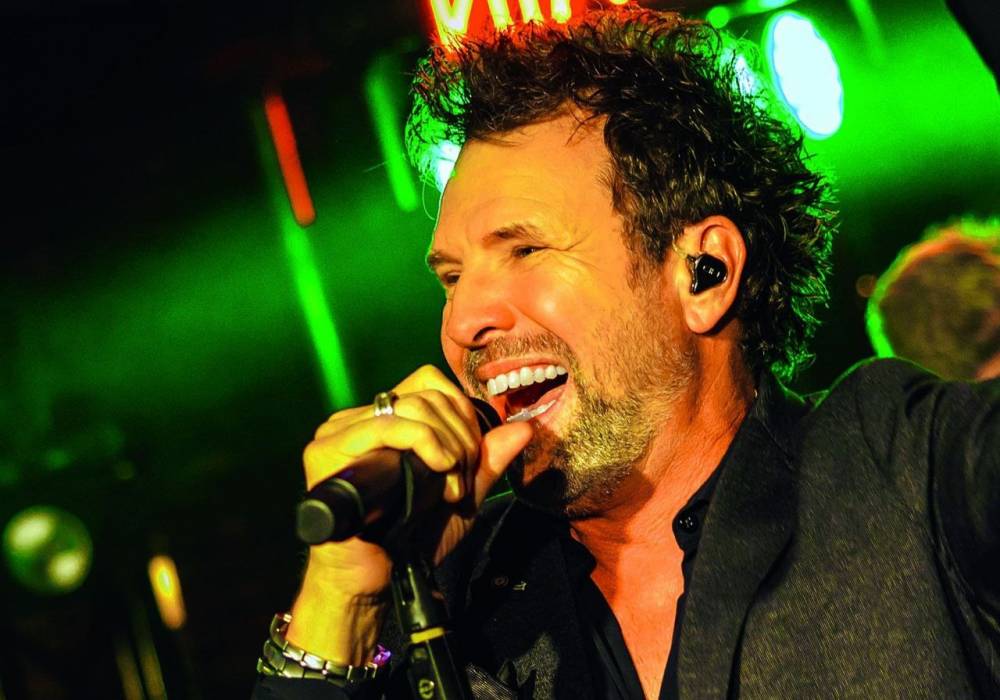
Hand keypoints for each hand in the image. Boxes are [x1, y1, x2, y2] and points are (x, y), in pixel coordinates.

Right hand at [297, 364, 532, 598]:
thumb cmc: (411, 538)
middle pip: (427, 395)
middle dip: (461, 436)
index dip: (461, 414)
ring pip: (412, 407)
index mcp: (386, 421)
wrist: (374, 581)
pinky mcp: (326, 450)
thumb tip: (522, 428)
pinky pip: (386, 426)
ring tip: (450, 489)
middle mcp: (359, 418)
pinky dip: (423, 442)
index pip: (430, 384)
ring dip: (447, 445)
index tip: (470, 461)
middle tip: (462, 482)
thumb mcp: (459, 495)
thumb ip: (487, 462)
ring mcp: (339, 431)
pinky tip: (438, 470)